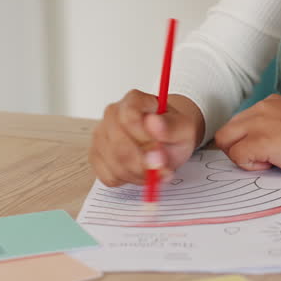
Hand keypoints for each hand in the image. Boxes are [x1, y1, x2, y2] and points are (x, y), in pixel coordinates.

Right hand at [89, 91, 203, 186]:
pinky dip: (128, 180)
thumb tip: (154, 123)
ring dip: (139, 174)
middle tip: (162, 168)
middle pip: (119, 145)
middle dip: (143, 163)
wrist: (167, 139)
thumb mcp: (183, 127)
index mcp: (134, 100)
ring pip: (114, 164)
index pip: (129, 117)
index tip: (160, 150)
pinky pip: (108, 176)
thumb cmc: (172, 130)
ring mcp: (101, 135)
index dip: (144, 138)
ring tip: (155, 170)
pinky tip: (140, 172)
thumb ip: (171, 127)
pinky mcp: (96, 156)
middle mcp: (112, 114)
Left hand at [214, 94, 280, 179]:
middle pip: (226, 132)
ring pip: (226, 142)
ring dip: (242, 156)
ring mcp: (260, 123)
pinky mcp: (261, 140)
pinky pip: (236, 156)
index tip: (266, 150)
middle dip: (238, 149)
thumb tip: (247, 143)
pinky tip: (273, 163)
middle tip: (263, 158)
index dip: (246, 141)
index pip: (238, 123)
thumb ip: (269, 126)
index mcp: (270, 102)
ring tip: (269, 159)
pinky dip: (250, 166)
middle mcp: (261, 107)